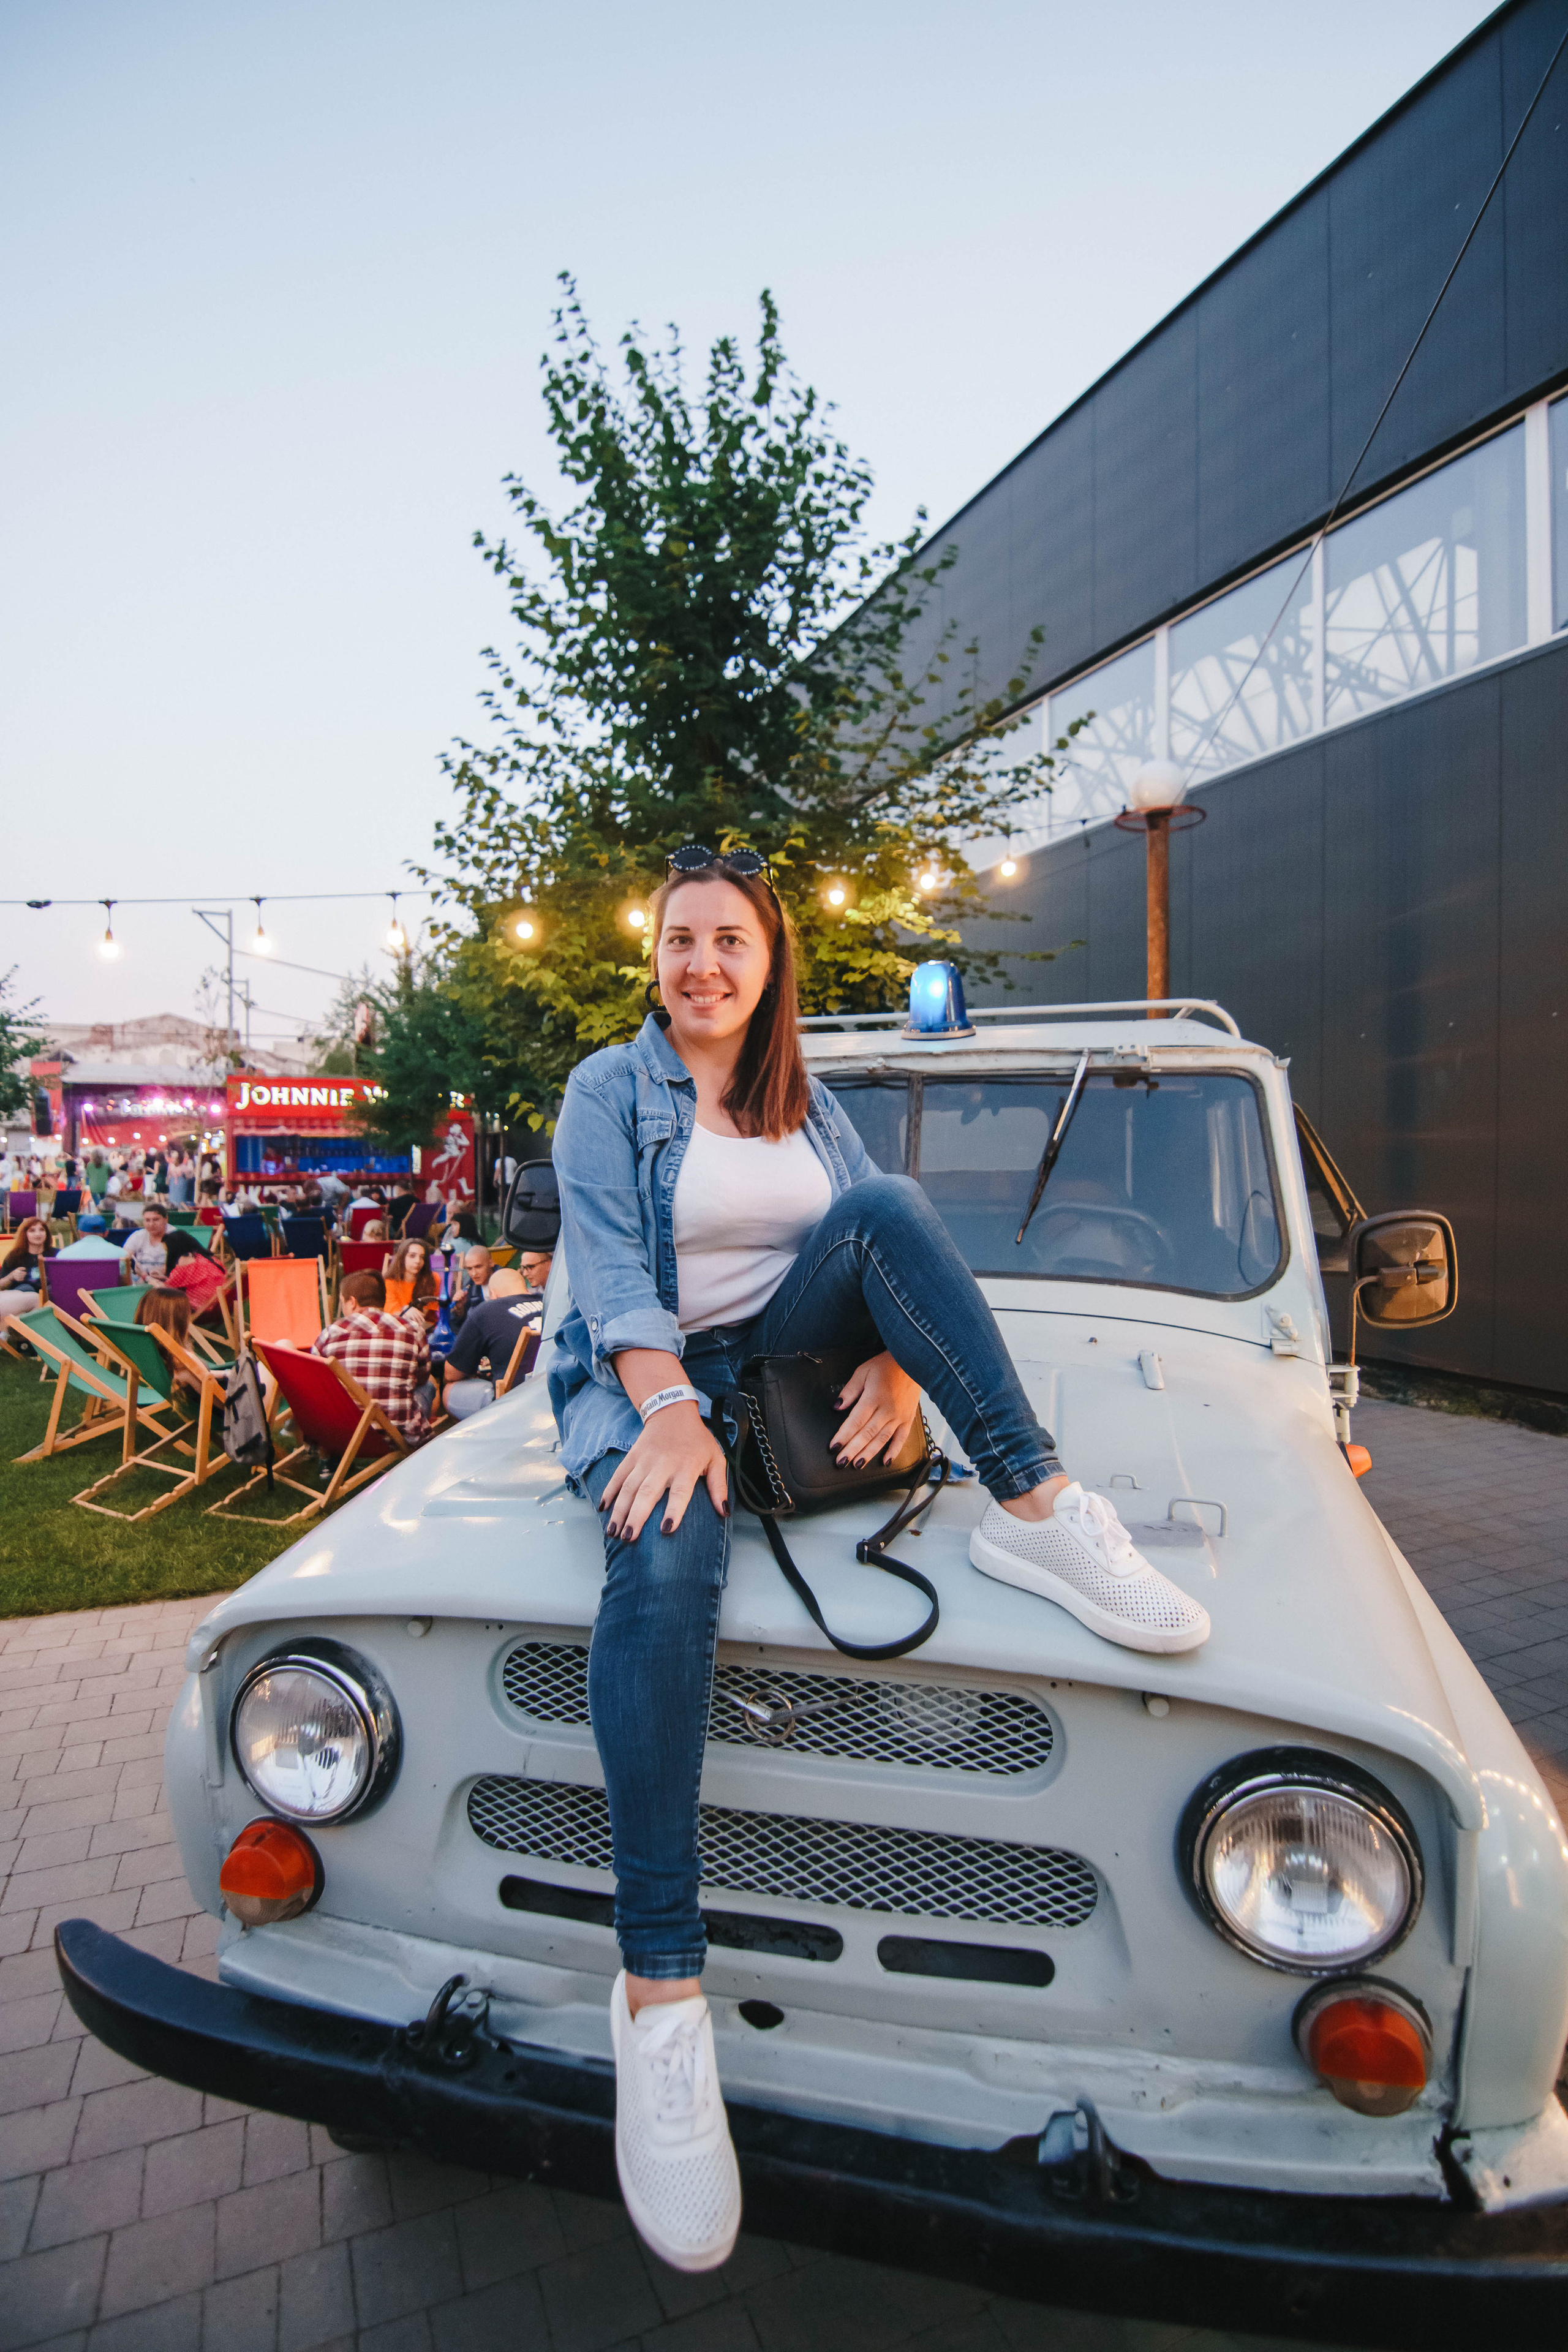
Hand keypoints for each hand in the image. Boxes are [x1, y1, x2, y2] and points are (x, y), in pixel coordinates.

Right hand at [600, 1402, 729, 1543]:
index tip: (666, 1529)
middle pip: (647, 1493)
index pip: (679, 1492)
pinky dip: (609, 1491)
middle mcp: (662, 1465)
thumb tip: (723, 1513)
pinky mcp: (631, 1457)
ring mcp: (644, 1461)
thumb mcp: (716, 1458)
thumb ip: (719, 1486)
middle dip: (636, 1516)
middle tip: (628, 1538)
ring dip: (619, 1510)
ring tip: (613, 1532)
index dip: (673, 1510)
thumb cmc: (698, 1440)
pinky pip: (618, 1476)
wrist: (673, 1411)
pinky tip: (602, 1509)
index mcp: (686, 1468)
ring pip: (628, 1487)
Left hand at [833, 1351, 920, 1467]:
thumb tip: (838, 1406)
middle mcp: (887, 1410)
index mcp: (873, 1398)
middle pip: (866, 1434)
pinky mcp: (908, 1419)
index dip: (844, 1435)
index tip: (834, 1447)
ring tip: (857, 1464)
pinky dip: (894, 1451)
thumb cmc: (887, 1365)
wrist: (914, 1362)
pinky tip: (885, 1461)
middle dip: (852, 1449)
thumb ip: (850, 1390)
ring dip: (868, 1454)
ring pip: (881, 1439)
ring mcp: (898, 1416)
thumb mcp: (863, 1372)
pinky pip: (901, 1439)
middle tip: (841, 1462)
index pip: (855, 1421)